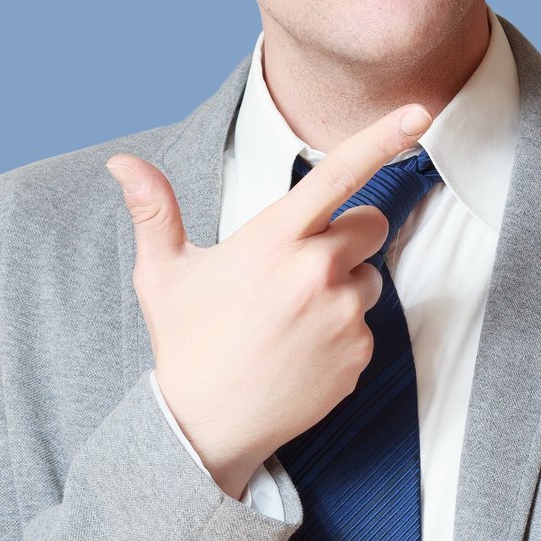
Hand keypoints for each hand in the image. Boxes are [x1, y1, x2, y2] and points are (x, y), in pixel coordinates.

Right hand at [104, 103, 432, 498]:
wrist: (205, 428)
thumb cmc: (185, 344)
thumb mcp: (163, 274)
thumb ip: (154, 211)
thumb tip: (122, 162)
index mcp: (273, 241)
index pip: (337, 174)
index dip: (382, 138)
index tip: (418, 112)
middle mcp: (316, 272)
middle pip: (370, 223)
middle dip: (346, 236)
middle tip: (299, 268)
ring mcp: (343, 315)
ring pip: (370, 276)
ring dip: (345, 287)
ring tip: (293, 318)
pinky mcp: (359, 354)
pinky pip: (367, 324)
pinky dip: (344, 332)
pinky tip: (303, 351)